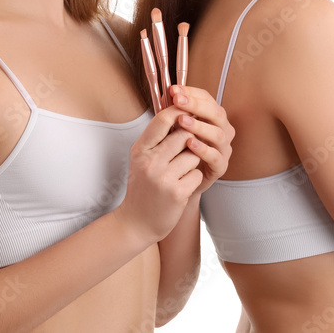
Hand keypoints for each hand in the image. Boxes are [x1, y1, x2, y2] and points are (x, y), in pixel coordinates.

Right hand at [114, 108, 202, 242]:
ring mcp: (163, 177)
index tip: (188, 111)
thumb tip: (180, 115)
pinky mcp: (176, 193)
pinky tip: (182, 186)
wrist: (136, 222)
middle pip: (184, 135)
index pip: (162, 120)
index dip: (179, 112)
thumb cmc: (143, 188)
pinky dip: (193, 179)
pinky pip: (197, 174)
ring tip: (180, 174)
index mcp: (141, 149)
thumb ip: (157, 139)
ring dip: (192, 163)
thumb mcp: (141, 159)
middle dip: (190, 142)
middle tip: (184, 153)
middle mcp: (150, 161)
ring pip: (194, 155)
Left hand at [167, 85, 233, 193]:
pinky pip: (215, 157)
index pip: (207, 98)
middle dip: (196, 105)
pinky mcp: (220, 167)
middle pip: (216, 113)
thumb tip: (168, 92)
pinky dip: (204, 149)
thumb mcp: (175, 127)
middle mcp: (222, 130)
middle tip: (178, 101)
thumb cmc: (179, 149)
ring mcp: (223, 149)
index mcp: (213, 117)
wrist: (181, 180)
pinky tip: (190, 143)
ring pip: (218, 134)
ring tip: (182, 121)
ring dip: (200, 126)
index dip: (191, 92)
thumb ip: (175, 111)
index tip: (173, 90)